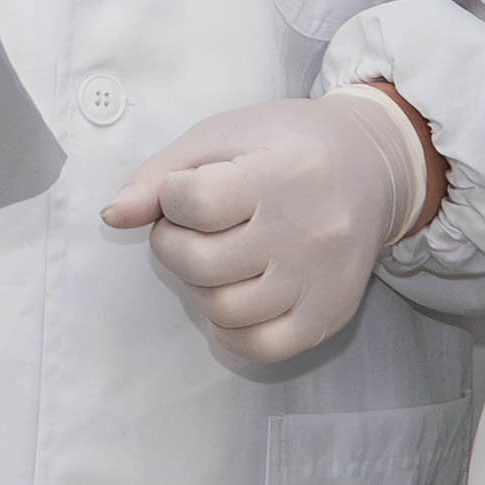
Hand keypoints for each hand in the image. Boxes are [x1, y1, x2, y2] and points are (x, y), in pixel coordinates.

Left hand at [99, 90, 427, 367]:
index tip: (185, 192)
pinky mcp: (330, 314)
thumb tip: (112, 217)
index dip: (172, 199)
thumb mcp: (222, 136)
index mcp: (281, 174)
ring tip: (212, 259)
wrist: (372, 167)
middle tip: (188, 229)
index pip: (195, 203)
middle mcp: (306, 232)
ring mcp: (320, 280)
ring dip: (197, 287)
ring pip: (226, 311)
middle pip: (203, 264)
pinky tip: (231, 295)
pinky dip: (230, 330)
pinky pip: (262, 347)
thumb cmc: (287, 144)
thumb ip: (161, 175)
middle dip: (173, 246)